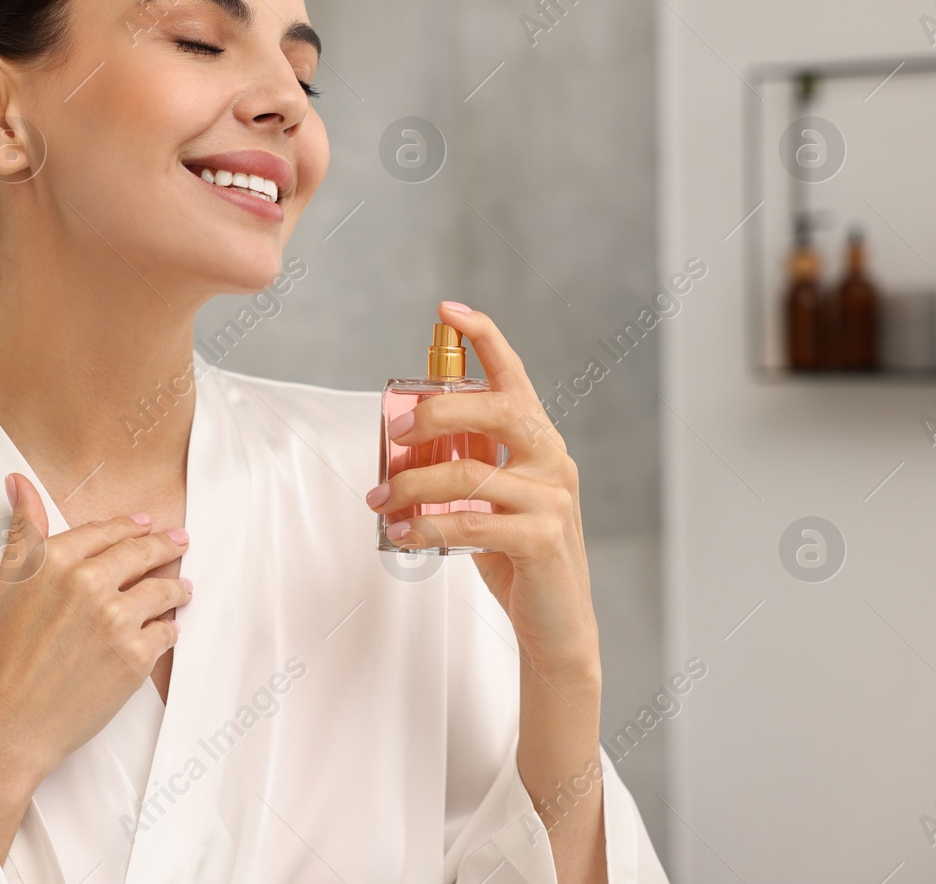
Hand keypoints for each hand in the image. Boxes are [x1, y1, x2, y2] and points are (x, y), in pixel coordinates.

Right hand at [0, 471, 190, 859]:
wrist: (8, 724)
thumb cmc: (0, 657)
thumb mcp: (5, 584)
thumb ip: (22, 531)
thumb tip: (19, 482)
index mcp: (55, 560)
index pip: (105, 531)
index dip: (129, 526)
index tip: (145, 524)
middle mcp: (89, 582)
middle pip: (142, 552)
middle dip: (166, 544)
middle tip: (181, 541)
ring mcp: (116, 619)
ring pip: (163, 589)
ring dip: (176, 586)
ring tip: (183, 588)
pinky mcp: (136, 656)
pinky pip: (167, 631)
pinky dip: (170, 628)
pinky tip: (169, 627)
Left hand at [365, 301, 598, 673]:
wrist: (555, 623)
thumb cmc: (515, 555)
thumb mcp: (489, 499)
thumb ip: (463, 466)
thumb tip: (402, 445)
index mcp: (538, 442)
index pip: (515, 377)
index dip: (485, 339)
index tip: (449, 311)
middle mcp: (552, 461)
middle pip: (497, 410)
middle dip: (438, 411)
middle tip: (395, 431)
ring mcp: (551, 499)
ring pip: (470, 473)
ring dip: (412, 485)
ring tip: (380, 502)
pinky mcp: (541, 539)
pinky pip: (472, 522)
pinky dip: (427, 526)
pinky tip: (402, 534)